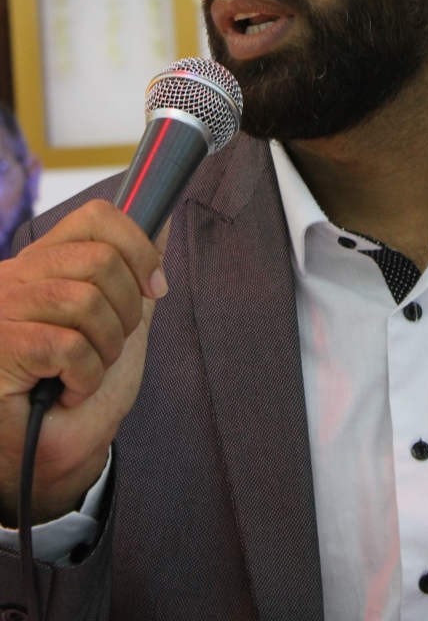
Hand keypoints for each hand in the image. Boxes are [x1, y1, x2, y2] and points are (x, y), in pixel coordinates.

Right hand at [0, 199, 168, 525]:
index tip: (155, 289)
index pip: (96, 218)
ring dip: (104, 349)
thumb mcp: (120, 322)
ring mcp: (2, 310)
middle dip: (126, 312)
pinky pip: (68, 345)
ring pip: (86, 301)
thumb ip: (137, 272)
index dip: (138, 249)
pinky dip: (83, 377)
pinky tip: (66, 390)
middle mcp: (16, 276)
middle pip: (100, 259)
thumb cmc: (79, 390)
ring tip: (86, 372)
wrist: (49, 457)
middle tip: (109, 347)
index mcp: (44, 262)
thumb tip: (165, 218)